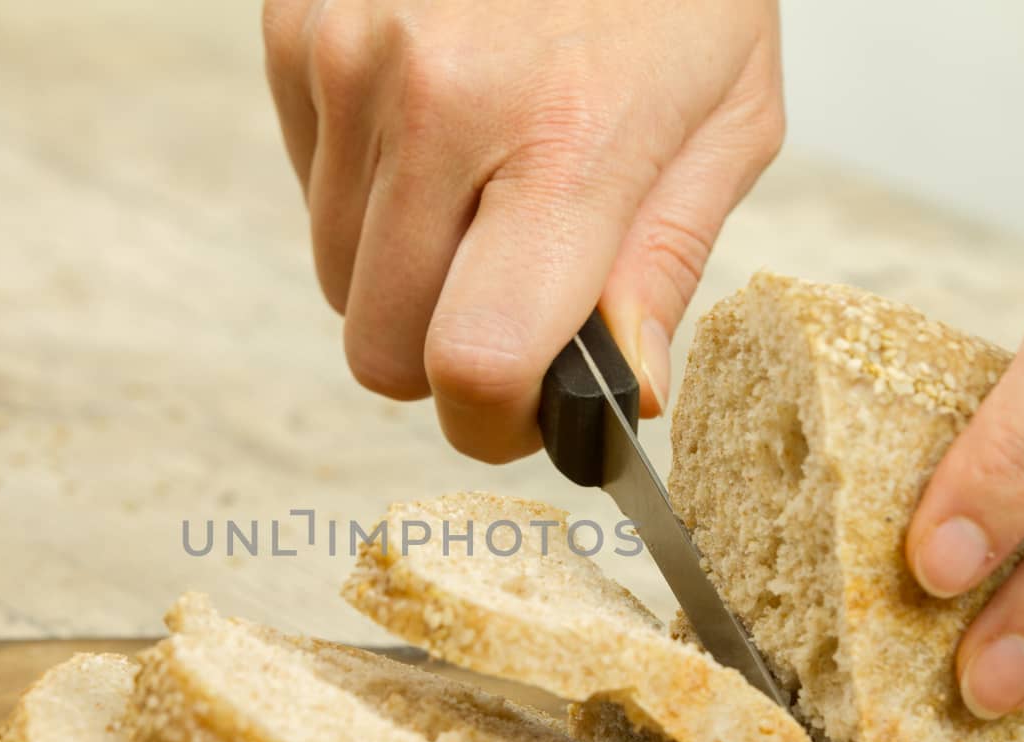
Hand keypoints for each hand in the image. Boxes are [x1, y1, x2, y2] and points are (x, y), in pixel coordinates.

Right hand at [263, 0, 783, 459]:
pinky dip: (366, 191)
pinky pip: (310, 188)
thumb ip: (662, 267)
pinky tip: (434, 124)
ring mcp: (349, 61)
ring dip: (404, 271)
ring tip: (480, 182)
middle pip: (381, 348)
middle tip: (506, 301)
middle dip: (443, 355)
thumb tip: (616, 399)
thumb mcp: (725, 114)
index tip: (523, 412)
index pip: (473, 365)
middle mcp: (437, 104)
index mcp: (567, 141)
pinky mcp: (298, 31)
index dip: (492, 421)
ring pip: (338, 278)